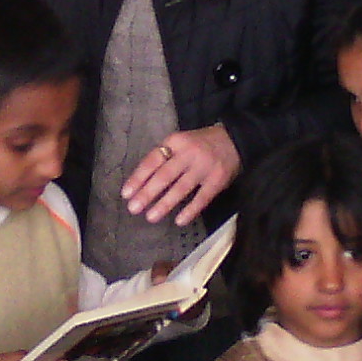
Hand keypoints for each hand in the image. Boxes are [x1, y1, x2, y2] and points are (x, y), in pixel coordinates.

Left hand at [120, 125, 241, 226]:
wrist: (235, 139)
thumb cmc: (200, 144)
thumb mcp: (181, 143)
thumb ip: (164, 158)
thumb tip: (141, 184)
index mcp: (176, 142)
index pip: (152, 160)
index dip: (138, 177)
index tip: (126, 193)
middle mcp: (188, 153)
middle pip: (164, 175)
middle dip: (147, 193)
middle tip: (133, 208)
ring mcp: (204, 167)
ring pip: (181, 188)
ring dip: (165, 204)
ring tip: (150, 217)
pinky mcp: (217, 180)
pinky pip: (202, 198)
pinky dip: (190, 210)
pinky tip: (179, 221)